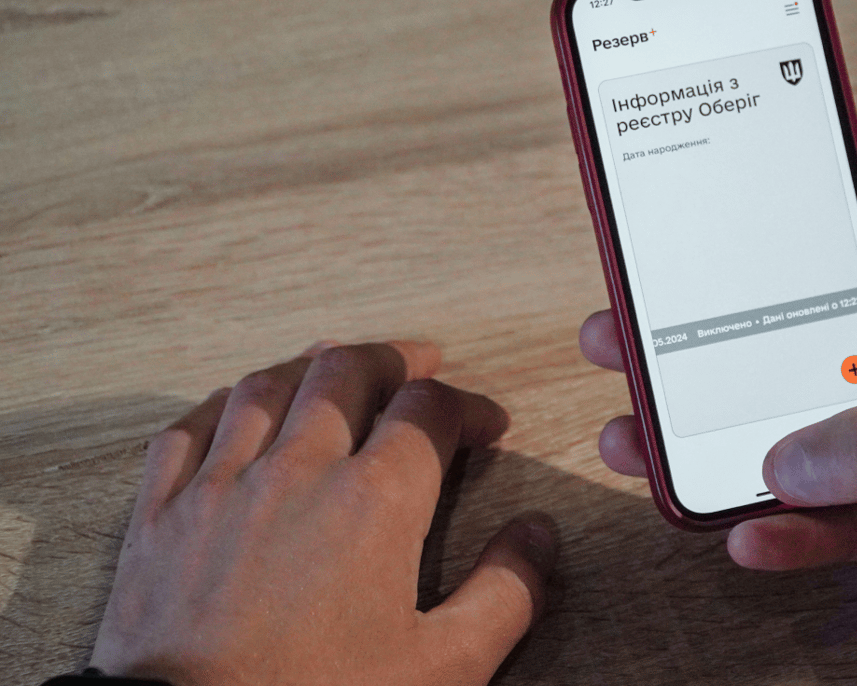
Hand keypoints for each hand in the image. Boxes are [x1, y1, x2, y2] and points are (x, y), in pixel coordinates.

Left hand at [90, 342, 556, 685]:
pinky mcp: (160, 516)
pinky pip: (186, 429)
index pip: (430, 410)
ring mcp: (220, 486)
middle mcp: (297, 471)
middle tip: (419, 365)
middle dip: (393, 359)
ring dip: (311, 366)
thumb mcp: (444, 668)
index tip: (486, 424)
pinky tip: (236, 406)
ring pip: (266, 386)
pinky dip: (221, 405)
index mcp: (374, 500)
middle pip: (347, 371)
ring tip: (336, 362)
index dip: (469, 405)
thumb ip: (504, 594)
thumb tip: (537, 536)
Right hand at [579, 199, 856, 667]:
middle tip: (633, 332)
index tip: (711, 209)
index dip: (789, 225)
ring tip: (647, 439)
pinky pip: (820, 524)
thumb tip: (797, 454)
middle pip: (793, 348)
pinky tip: (748, 531)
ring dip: (719, 442)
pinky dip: (782, 532)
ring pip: (789, 439)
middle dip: (710, 344)